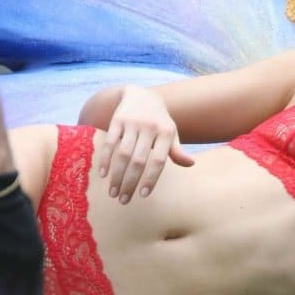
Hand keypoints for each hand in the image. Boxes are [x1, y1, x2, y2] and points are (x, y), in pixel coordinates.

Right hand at [99, 85, 193, 202]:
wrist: (140, 94)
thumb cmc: (159, 121)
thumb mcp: (170, 133)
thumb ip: (176, 151)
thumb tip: (191, 164)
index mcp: (166, 132)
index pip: (159, 160)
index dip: (151, 178)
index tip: (143, 195)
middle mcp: (149, 127)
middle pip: (139, 160)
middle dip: (130, 182)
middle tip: (123, 200)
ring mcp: (132, 123)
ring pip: (122, 154)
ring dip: (116, 175)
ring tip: (113, 193)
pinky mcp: (117, 120)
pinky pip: (109, 143)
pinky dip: (105, 159)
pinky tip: (102, 174)